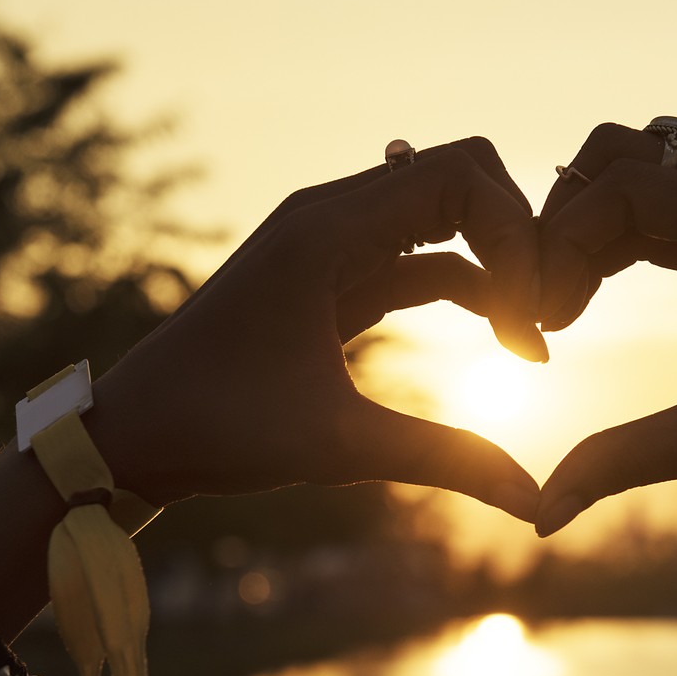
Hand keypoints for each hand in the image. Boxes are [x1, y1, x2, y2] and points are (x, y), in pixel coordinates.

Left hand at [88, 138, 545, 520]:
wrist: (133, 436)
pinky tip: (503, 341)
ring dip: (496, 268)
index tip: (532, 319)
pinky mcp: (331, 278)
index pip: (461, 174)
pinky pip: (419, 260)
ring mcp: (330, 243)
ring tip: (531, 344)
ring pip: (444, 220)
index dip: (517, 233)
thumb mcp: (338, 445)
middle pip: (461, 181)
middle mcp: (331, 216)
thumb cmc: (217, 429)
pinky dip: (468, 287)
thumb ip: (445, 460)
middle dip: (517, 241)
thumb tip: (536, 501)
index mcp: (327, 228)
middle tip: (543, 323)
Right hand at [532, 123, 676, 536]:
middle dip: (566, 221)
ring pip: (644, 176)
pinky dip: (622, 242)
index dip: (564, 244)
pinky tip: (591, 301)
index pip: (628, 187)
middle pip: (626, 156)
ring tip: (561, 309)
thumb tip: (540, 517)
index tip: (542, 322)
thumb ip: (623, 463)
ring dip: (590, 230)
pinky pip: (670, 209)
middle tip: (541, 304)